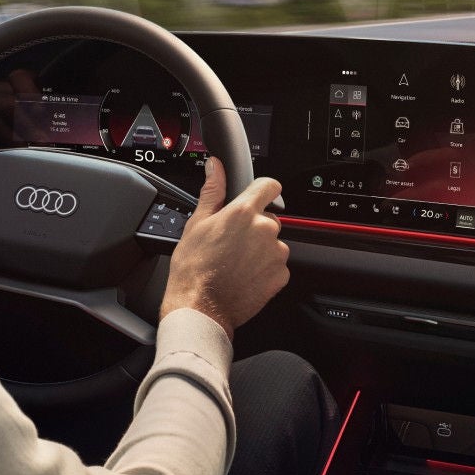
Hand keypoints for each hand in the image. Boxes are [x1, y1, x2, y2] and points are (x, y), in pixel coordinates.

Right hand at [160, 157, 289, 337]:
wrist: (200, 308)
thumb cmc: (194, 269)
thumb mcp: (197, 224)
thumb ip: (212, 191)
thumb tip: (215, 167)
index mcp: (243, 212)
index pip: (269, 186)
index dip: (262, 190)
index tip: (257, 198)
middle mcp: (264, 230)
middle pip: (269, 218)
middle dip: (254, 227)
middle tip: (233, 243)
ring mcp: (275, 253)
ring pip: (273, 243)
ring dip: (260, 250)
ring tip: (236, 263)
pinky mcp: (281, 275)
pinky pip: (277, 266)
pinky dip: (264, 269)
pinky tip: (244, 276)